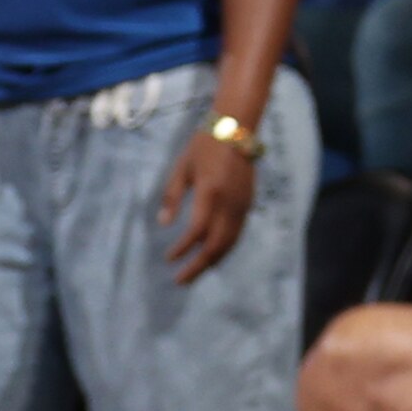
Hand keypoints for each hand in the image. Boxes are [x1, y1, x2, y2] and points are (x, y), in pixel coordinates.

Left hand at [159, 129, 258, 285]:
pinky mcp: (248, 205)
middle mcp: (229, 203)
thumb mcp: (181, 168)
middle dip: (198, 266)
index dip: (183, 248)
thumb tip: (164, 224)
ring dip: (212, 261)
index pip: (197, 231)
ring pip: (229, 243)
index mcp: (210, 193)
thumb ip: (172, 197)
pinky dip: (223, 249)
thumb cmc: (202, 147)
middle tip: (180, 280)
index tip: (168, 259)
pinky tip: (211, 256)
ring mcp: (242, 205)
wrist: (236, 130)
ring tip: (194, 272)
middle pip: (216, 245)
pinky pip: (236, 234)